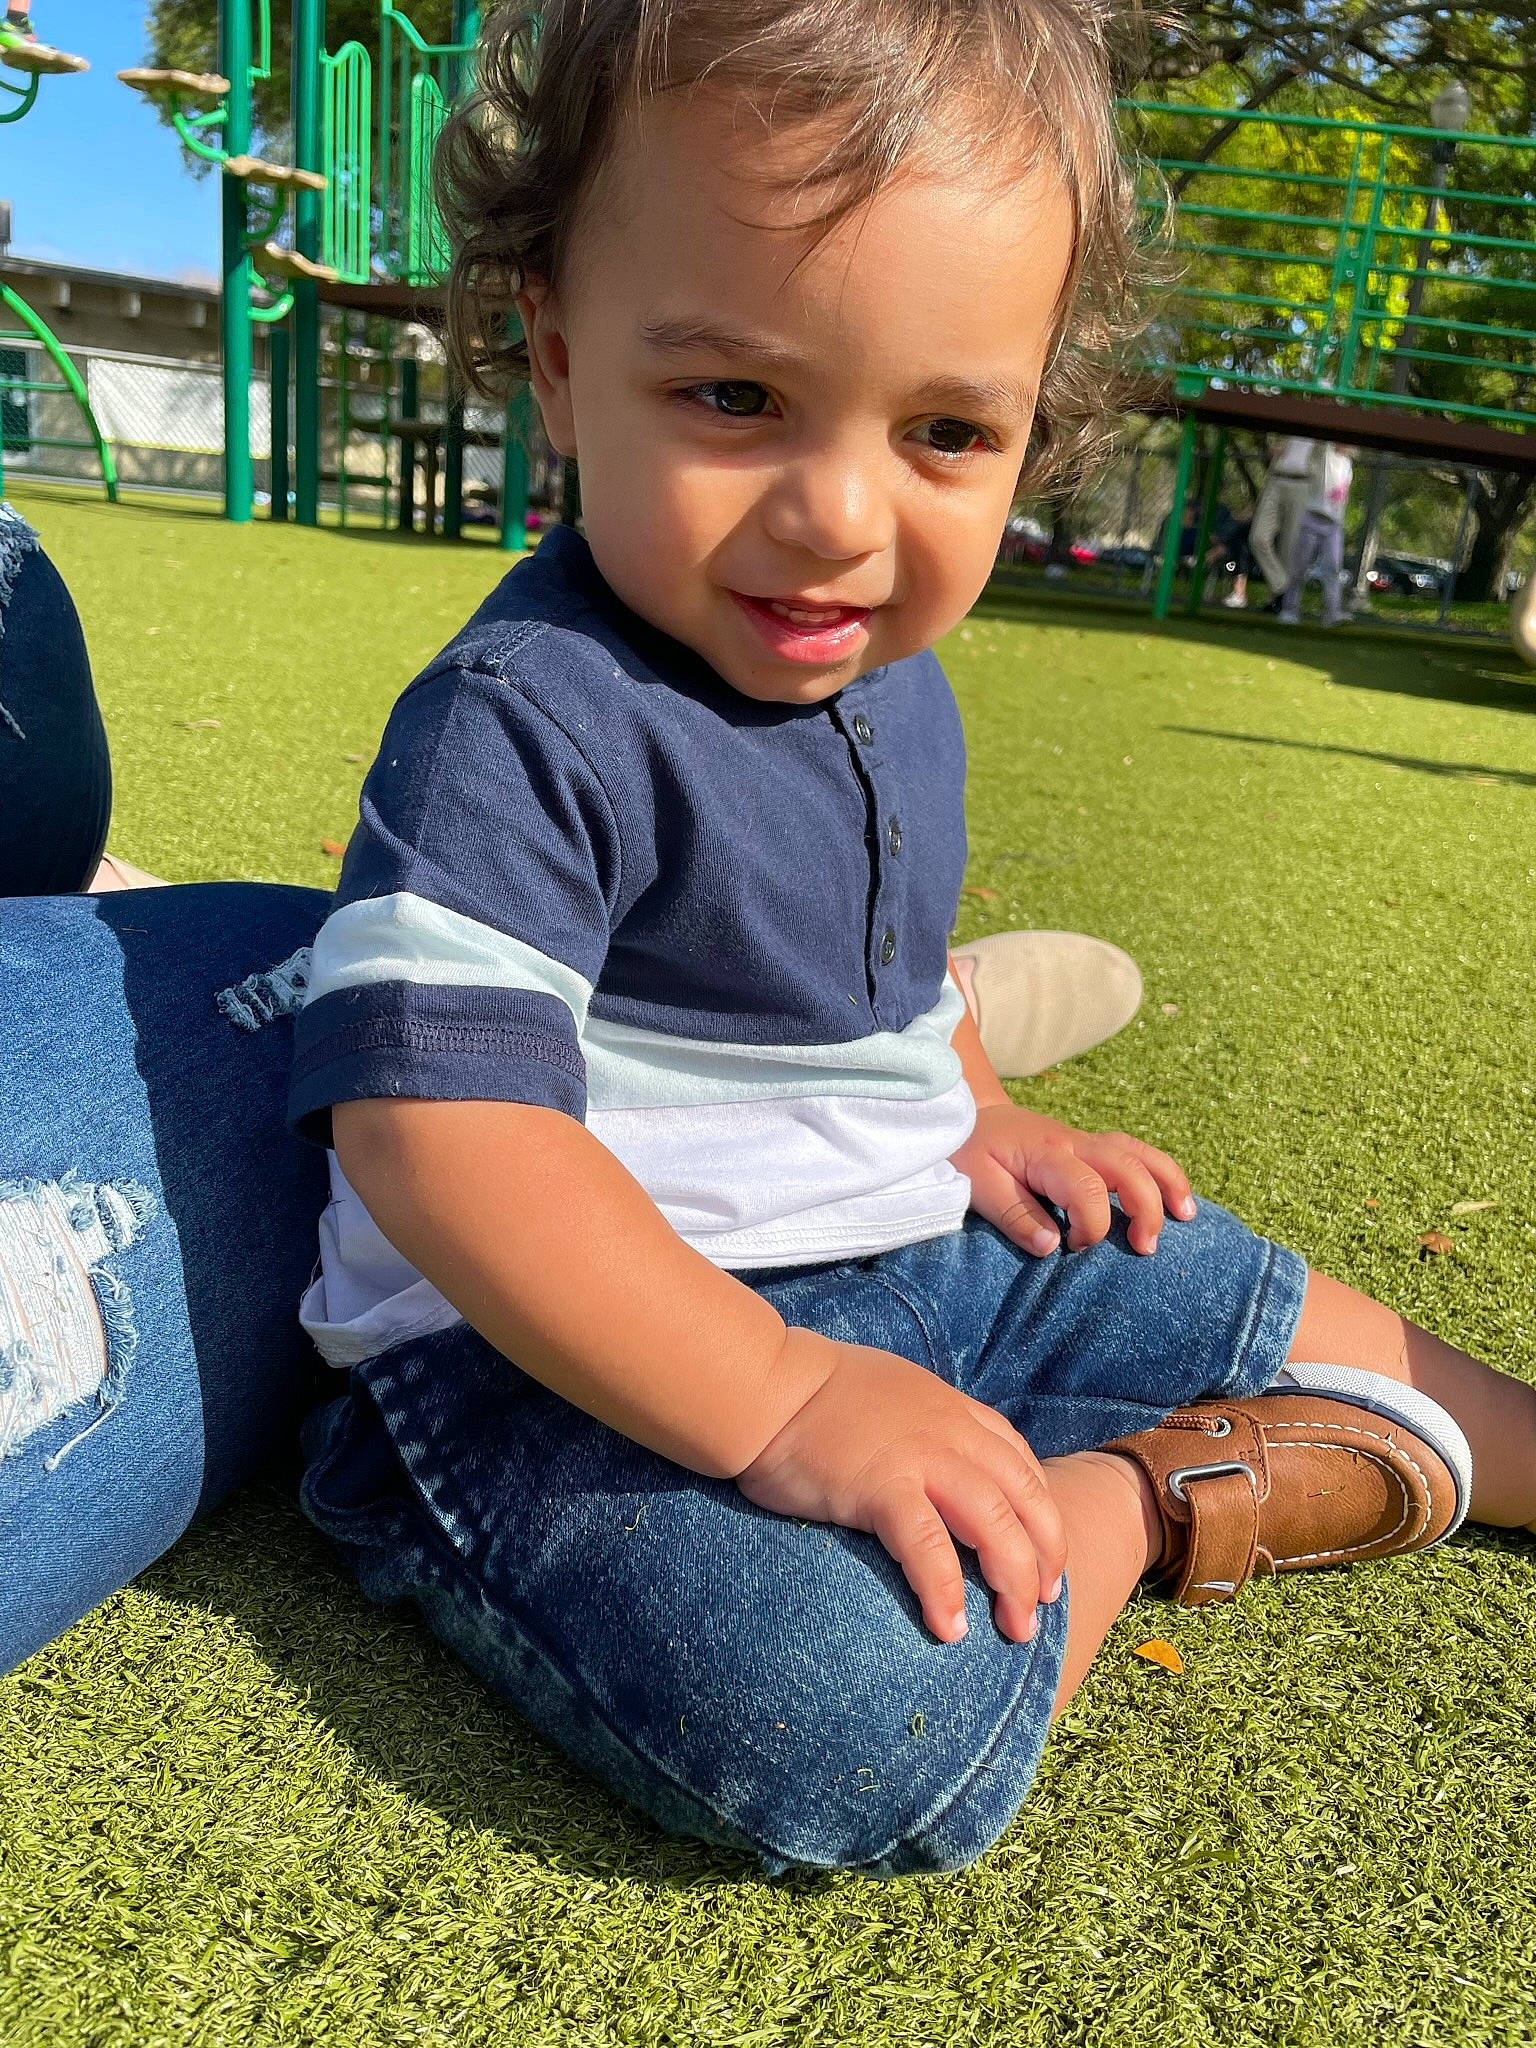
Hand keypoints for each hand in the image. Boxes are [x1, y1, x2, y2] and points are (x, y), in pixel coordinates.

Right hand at [737, 1330, 1065, 1643]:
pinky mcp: (882, 1487)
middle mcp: (950, 1432)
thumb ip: (923, 1427)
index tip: (1047, 1556)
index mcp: (953, 1412)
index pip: (1021, 1464)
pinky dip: (945, 1590)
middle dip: (1045, 1556)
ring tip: (1017, 1630)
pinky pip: (928, 1548)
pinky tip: (951, 1629)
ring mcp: (920, 1458)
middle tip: (1044, 1605)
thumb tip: (932, 1468)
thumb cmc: (813, 1395)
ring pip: (994, 1525)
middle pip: (1024, 1499)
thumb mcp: (892, 1396)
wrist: (766, 1385)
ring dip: (1014, 1582)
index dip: (1043, 1515)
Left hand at [952, 1102, 1195, 1258]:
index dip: (1090, 1226)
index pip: (1087, 1189)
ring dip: (1168, 1182)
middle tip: (1145, 1248)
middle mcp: (1074, 1143)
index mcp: (1046, 1154)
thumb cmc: (970, 1150)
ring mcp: (1085, 1141)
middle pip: (1128, 1165)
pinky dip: (1159, 1171)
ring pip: (1139, 1152)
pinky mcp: (1089, 1146)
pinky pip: (1134, 1152)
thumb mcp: (978, 1185)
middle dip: (1146, 1207)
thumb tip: (1053, 1246)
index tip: (1072, 1248)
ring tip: (1187, 1215)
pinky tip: (1173, 1196)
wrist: (969, 1113)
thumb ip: (1014, 1215)